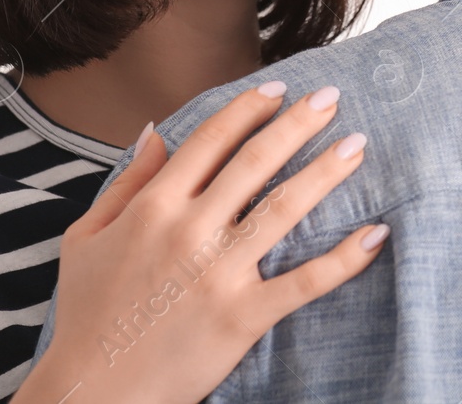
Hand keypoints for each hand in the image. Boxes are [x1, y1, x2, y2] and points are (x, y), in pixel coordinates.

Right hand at [14, 81, 385, 403]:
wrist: (92, 392)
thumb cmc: (87, 314)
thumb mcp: (86, 238)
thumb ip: (125, 181)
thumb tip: (155, 130)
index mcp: (151, 208)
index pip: (209, 142)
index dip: (247, 109)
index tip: (278, 88)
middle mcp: (188, 232)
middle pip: (254, 163)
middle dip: (297, 124)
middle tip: (332, 97)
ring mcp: (218, 275)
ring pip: (283, 209)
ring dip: (325, 173)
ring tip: (358, 145)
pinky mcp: (242, 317)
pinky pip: (303, 282)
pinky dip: (343, 259)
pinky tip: (375, 234)